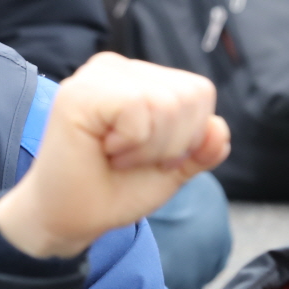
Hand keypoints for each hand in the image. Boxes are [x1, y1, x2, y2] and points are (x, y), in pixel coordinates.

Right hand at [0, 54, 227, 257]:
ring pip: (166, 102)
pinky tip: (105, 150)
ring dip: (148, 147)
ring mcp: (96, 76)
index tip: (151, 157)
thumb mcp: (172, 170)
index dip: (189, 135)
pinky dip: (131, 142)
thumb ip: (201, 149)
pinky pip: (137, 107)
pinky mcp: (79, 93)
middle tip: (131, 158)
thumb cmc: (113, 189)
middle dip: (171, 144)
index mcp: (141, 79)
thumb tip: (218, 129)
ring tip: (117, 155)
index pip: (199, 92)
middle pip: (189, 96)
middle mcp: (118, 69)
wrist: (70, 219)